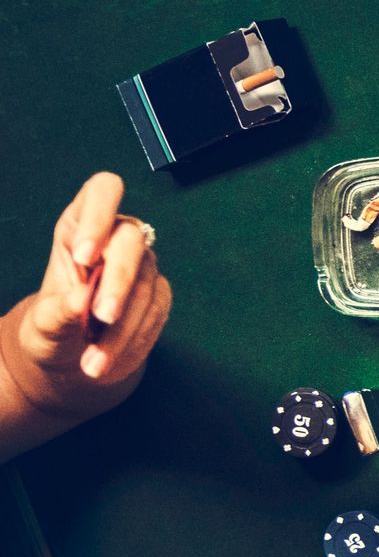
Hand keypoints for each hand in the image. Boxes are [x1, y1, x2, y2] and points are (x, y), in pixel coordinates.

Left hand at [1, 172, 170, 419]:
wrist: (73, 359)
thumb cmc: (51, 331)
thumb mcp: (41, 325)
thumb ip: (57, 312)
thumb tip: (82, 299)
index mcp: (78, 228)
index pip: (102, 192)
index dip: (99, 216)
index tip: (85, 256)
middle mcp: (116, 240)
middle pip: (131, 240)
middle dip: (118, 281)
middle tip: (101, 317)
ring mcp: (141, 267)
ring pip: (144, 285)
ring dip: (122, 327)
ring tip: (93, 363)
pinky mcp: (159, 294)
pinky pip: (157, 312)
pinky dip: (135, 339)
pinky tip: (111, 358)